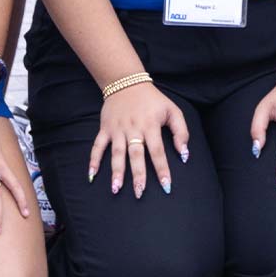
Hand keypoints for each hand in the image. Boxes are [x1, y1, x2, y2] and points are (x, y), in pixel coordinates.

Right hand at [88, 81, 188, 198]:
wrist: (127, 82)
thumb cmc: (153, 100)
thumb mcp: (172, 110)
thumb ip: (181, 132)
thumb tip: (184, 154)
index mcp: (151, 125)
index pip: (158, 151)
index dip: (162, 169)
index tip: (166, 186)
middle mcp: (134, 129)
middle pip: (136, 155)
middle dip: (138, 175)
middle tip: (140, 194)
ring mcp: (117, 130)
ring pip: (116, 153)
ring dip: (116, 171)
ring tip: (116, 189)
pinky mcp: (105, 129)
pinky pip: (98, 146)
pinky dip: (93, 160)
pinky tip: (92, 175)